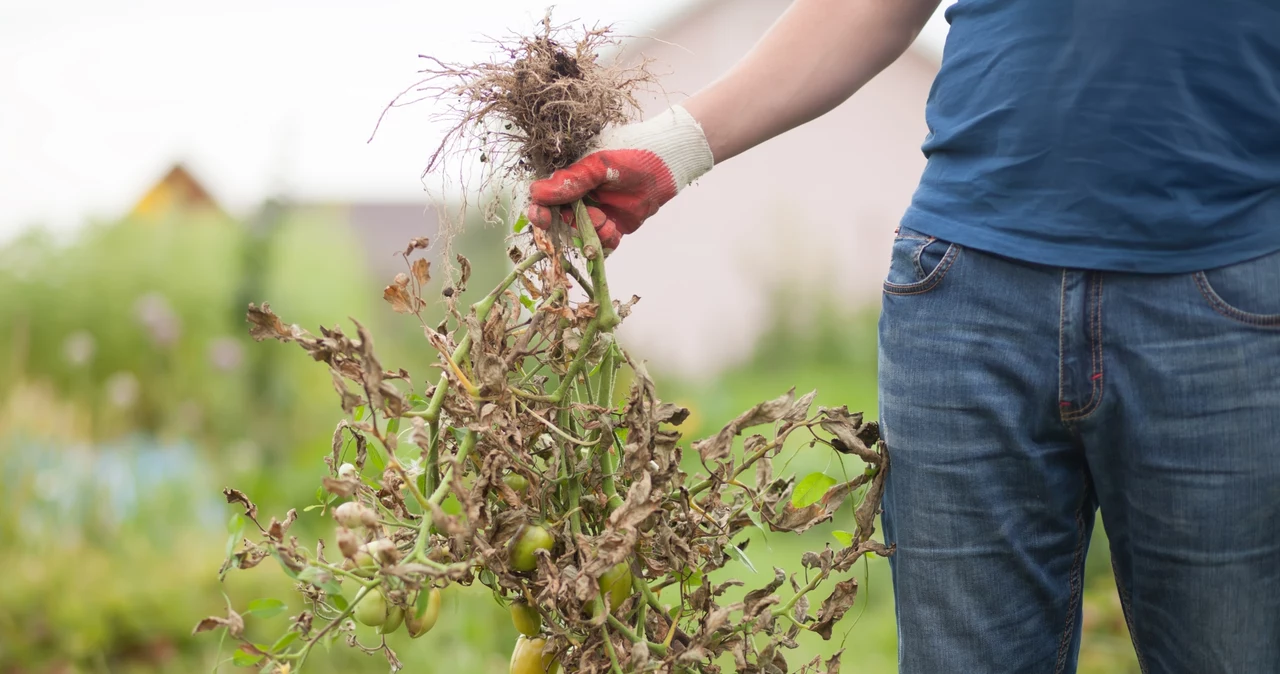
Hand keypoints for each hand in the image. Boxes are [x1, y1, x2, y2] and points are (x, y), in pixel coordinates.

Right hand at [525, 105, 713, 248]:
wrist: (665, 165)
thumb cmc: (630, 155)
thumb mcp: (598, 166)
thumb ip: (570, 182)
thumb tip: (536, 193)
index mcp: (569, 179)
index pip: (544, 199)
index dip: (540, 211)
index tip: (542, 218)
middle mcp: (578, 198)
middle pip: (560, 222)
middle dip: (573, 223)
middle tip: (593, 216)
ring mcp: (594, 213)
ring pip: (580, 235)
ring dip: (590, 232)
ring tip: (606, 219)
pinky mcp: (612, 227)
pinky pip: (601, 243)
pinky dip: (605, 240)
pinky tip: (615, 228)